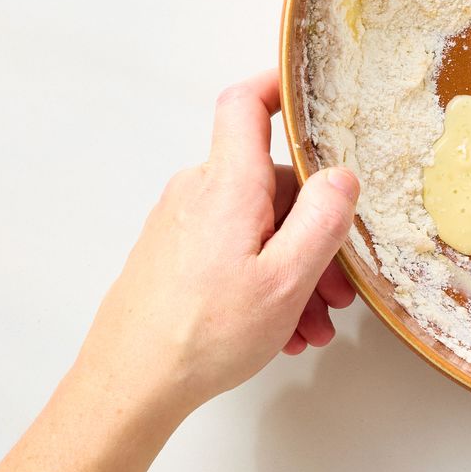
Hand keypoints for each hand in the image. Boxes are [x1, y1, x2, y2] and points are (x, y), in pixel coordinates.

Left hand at [74, 69, 359, 421]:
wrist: (128, 385)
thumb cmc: (202, 334)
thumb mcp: (286, 279)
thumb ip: (322, 219)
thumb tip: (342, 176)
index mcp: (227, 184)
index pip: (245, 105)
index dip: (278, 86)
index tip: (310, 91)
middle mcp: (198, 193)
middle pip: (270, 183)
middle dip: (315, 230)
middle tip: (338, 286)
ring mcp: (180, 225)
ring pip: (256, 226)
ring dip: (293, 268)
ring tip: (311, 324)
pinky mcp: (171, 256)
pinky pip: (232, 250)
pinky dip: (262, 280)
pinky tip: (280, 329)